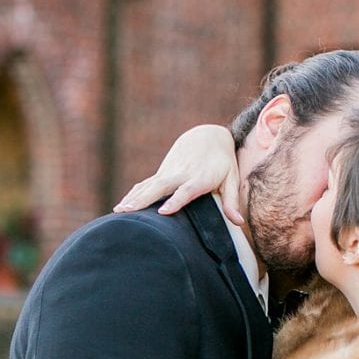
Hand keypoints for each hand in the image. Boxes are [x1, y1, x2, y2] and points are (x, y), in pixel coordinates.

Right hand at [114, 124, 241, 224]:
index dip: (176, 200)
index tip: (163, 211)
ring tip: (119, 211)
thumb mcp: (231, 179)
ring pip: (149, 185)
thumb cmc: (222, 161)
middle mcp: (182, 173)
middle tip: (130, 211)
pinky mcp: (162, 173)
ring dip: (133, 198)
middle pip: (161, 187)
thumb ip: (231, 201)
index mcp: (200, 177)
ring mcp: (169, 172)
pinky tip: (120, 206)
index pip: (187, 190)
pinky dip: (133, 194)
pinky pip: (145, 184)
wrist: (206, 135)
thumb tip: (239, 223)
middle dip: (144, 199)